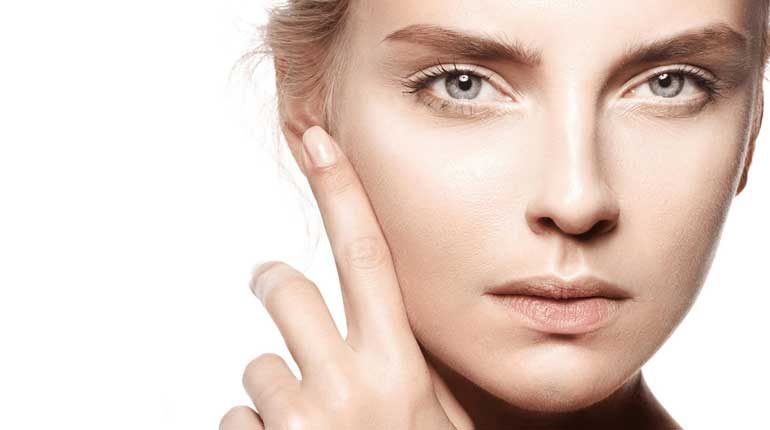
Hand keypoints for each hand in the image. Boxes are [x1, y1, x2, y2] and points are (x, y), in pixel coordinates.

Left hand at [219, 126, 456, 429]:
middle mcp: (348, 387)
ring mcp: (300, 421)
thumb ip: (414, 370)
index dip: (341, 192)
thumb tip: (395, 332)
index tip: (317, 142)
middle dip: (273, 279)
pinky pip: (237, 417)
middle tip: (268, 281)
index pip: (366, 257)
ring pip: (259, 368)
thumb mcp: (441, 419)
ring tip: (307, 424)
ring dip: (276, 388)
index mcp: (399, 371)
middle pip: (289, 289)